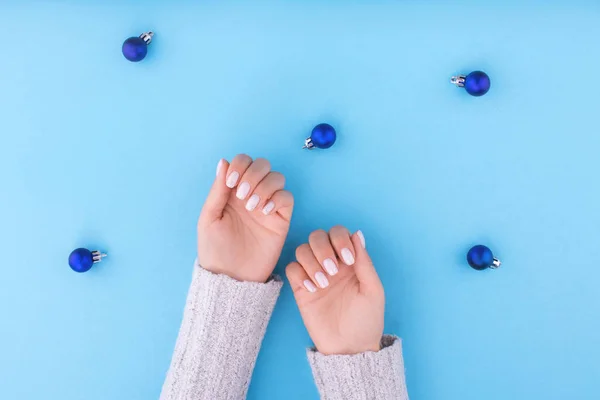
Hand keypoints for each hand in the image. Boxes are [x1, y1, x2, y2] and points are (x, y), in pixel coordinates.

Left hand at [198, 154, 293, 282]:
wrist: (230, 278)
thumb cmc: (215, 250)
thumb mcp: (209, 218)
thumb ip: (218, 190)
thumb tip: (223, 161)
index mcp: (232, 191)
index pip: (242, 162)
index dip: (240, 165)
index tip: (231, 183)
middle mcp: (252, 194)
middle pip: (263, 165)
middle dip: (253, 174)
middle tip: (242, 195)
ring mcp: (267, 206)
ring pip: (277, 178)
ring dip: (265, 186)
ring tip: (252, 206)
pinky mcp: (280, 219)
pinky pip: (287, 198)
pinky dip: (277, 199)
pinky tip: (264, 212)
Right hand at [286, 227, 383, 354]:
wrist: (350, 347)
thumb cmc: (366, 319)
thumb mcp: (373, 290)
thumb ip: (365, 262)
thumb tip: (357, 233)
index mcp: (350, 260)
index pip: (339, 233)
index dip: (340, 239)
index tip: (348, 259)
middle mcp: (331, 263)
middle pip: (317, 236)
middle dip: (323, 248)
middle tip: (333, 270)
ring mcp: (314, 275)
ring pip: (302, 249)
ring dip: (312, 262)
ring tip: (324, 284)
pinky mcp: (301, 289)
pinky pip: (292, 268)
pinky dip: (300, 274)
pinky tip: (313, 289)